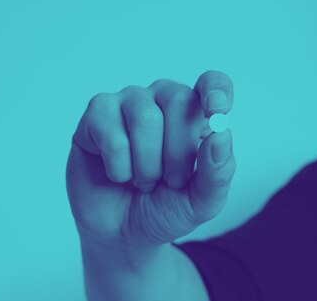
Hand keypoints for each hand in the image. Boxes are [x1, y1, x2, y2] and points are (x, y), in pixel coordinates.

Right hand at [66, 71, 235, 247]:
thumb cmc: (162, 210)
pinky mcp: (96, 115)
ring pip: (145, 118)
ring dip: (147, 165)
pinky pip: (113, 136)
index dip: (216, 90)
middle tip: (171, 181)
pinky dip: (119, 168)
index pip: (211, 83)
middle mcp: (160, 100)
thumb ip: (217, 172)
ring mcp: (126, 103)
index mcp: (193, 114)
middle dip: (178, 153)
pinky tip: (117, 174)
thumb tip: (220, 134)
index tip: (217, 111)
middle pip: (179, 100)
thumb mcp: (200, 202)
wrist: (120, 235)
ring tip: (143, 181)